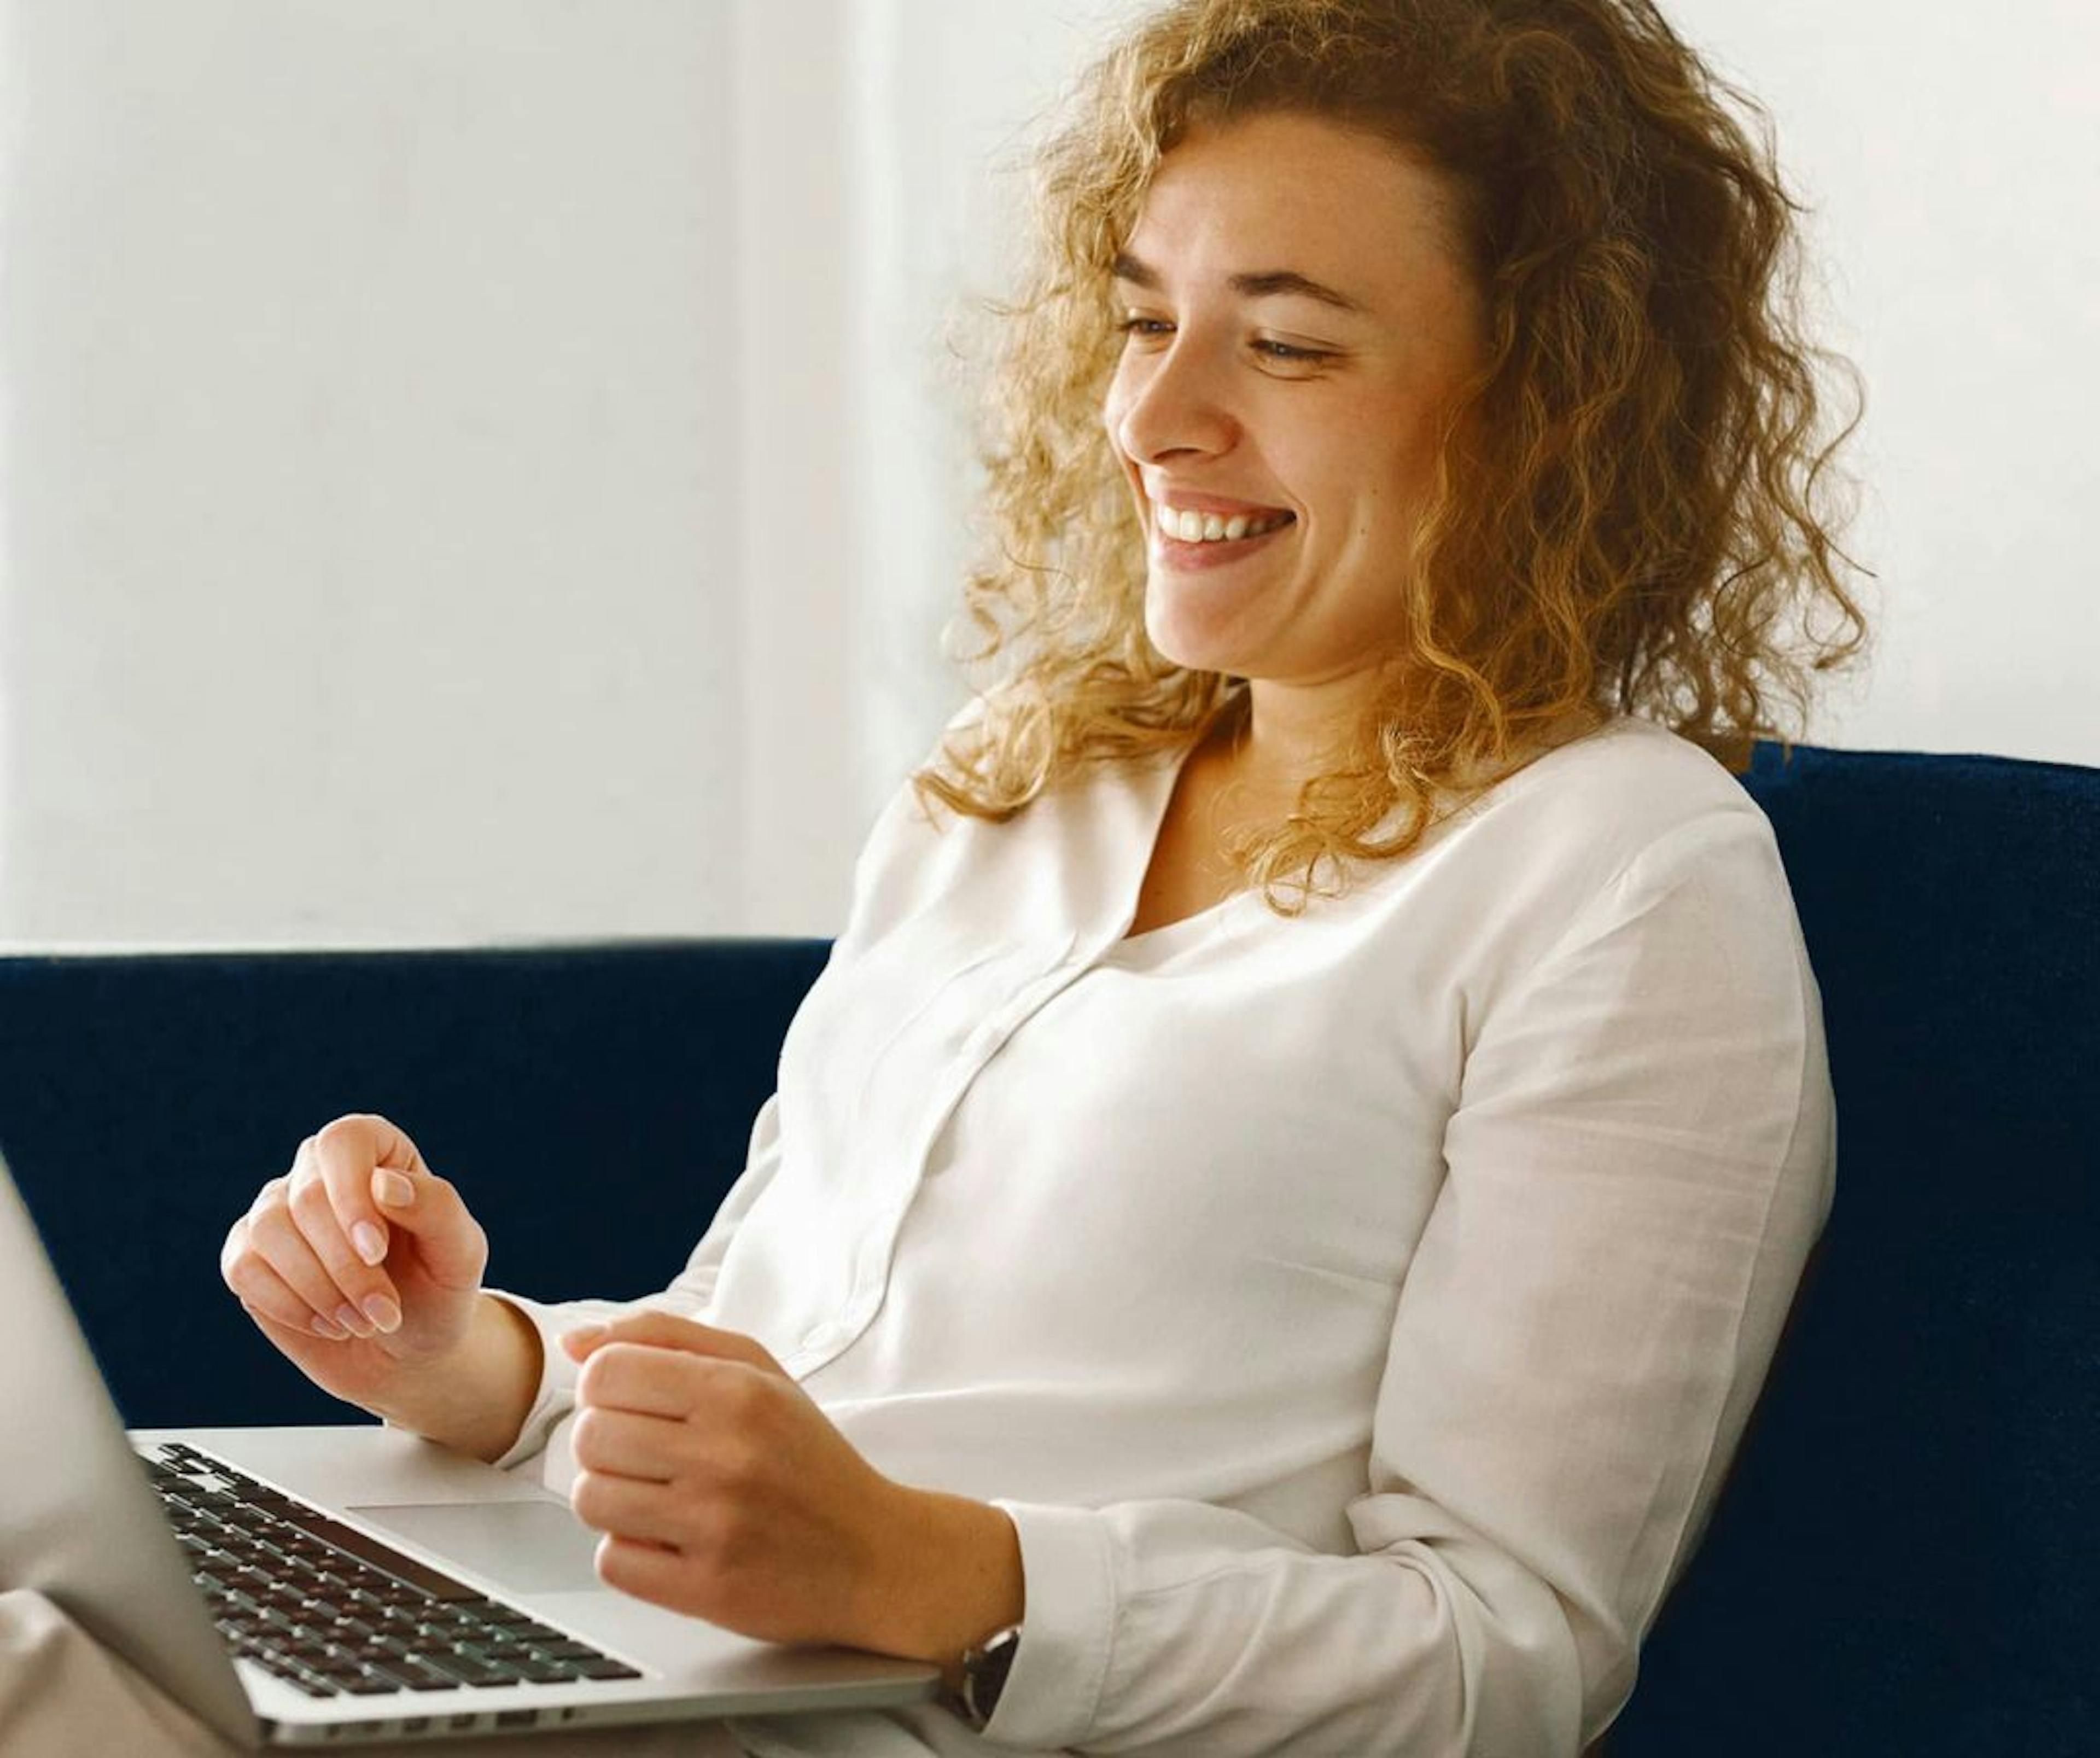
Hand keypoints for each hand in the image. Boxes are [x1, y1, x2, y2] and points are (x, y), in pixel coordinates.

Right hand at [219, 1114, 488, 1414]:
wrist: (409, 1350)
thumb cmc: (439, 1290)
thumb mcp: (459, 1252)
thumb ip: (436, 1207)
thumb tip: (383, 1183)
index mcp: (375, 1150)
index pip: (343, 1142)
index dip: (352, 1195)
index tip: (376, 1253)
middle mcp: (318, 1169)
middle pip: (306, 1197)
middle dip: (346, 1266)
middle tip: (384, 1312)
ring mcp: (276, 1210)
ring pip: (269, 1231)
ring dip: (318, 1289)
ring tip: (361, 1321)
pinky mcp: (248, 1255)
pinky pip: (243, 1268)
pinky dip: (288, 1305)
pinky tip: (327, 1325)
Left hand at [562, 1312, 1022, 1669]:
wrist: (874, 1554)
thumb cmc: (807, 1459)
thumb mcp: (758, 1372)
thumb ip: (666, 1338)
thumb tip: (575, 1342)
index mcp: (739, 1390)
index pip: (606, 1373)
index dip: (605, 1389)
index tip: (634, 1404)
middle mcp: (727, 1453)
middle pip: (589, 1436)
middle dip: (608, 1446)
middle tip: (649, 1456)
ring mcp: (716, 1525)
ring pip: (591, 1499)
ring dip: (614, 1500)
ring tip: (658, 1498)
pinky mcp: (706, 1588)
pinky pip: (613, 1562)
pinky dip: (633, 1553)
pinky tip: (672, 1542)